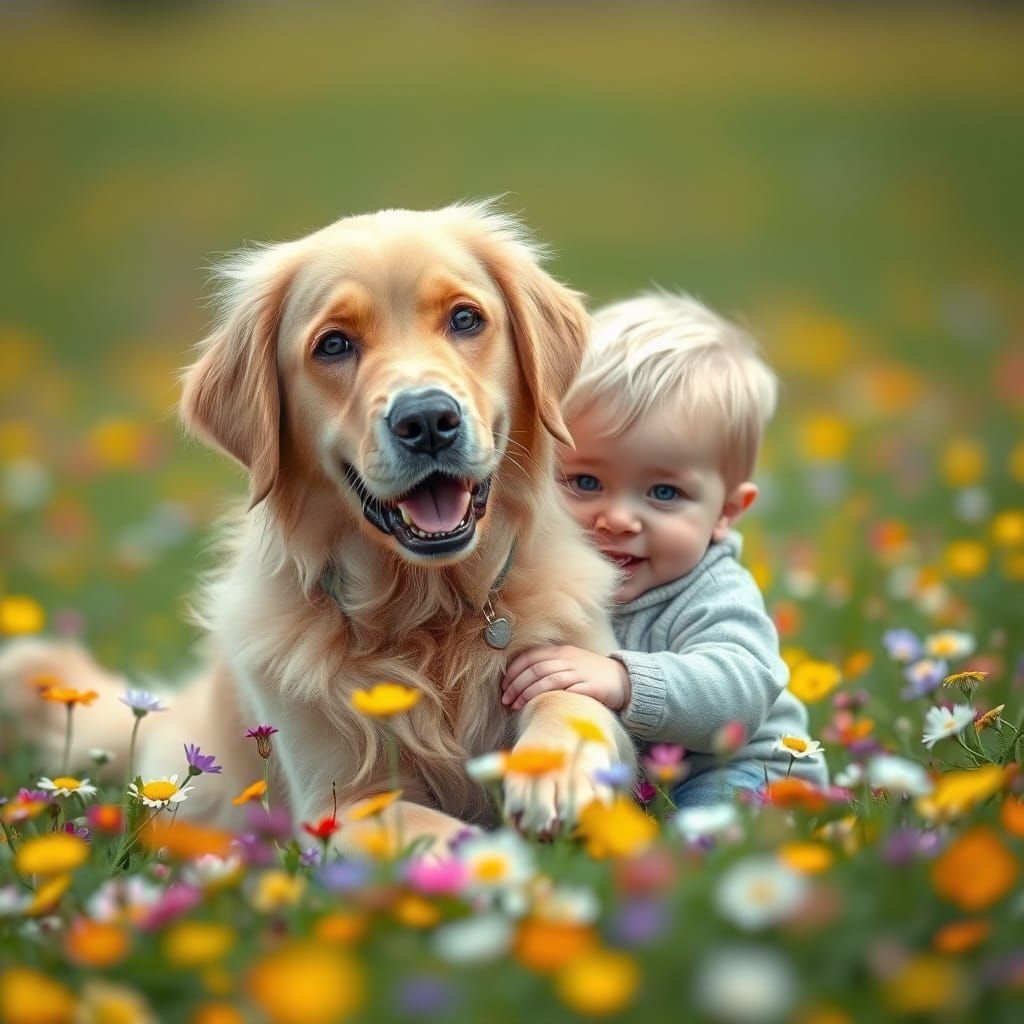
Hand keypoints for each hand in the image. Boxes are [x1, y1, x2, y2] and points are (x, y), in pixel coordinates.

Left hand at [501, 645, 631, 711]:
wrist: (623, 680)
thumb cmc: (590, 675)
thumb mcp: (568, 664)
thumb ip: (547, 668)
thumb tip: (519, 682)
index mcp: (560, 652)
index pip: (530, 657)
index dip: (513, 671)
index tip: (503, 686)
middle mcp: (568, 659)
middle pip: (535, 669)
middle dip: (516, 685)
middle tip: (506, 700)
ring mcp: (579, 672)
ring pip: (548, 679)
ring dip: (528, 692)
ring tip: (516, 706)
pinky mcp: (590, 687)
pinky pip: (567, 690)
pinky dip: (550, 697)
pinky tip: (539, 706)